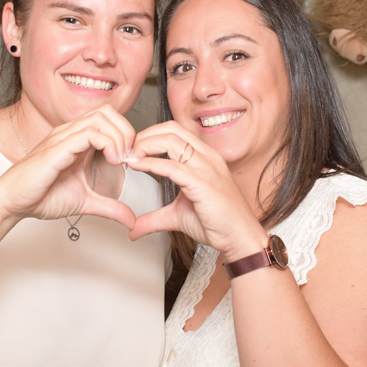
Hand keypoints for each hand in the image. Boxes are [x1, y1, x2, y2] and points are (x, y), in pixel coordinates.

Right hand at [0, 105, 137, 229]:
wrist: (13, 202)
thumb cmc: (42, 196)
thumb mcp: (86, 202)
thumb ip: (110, 207)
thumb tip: (132, 220)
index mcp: (78, 140)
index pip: (109, 118)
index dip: (126, 134)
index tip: (131, 160)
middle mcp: (70, 134)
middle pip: (108, 112)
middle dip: (126, 132)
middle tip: (129, 158)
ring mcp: (62, 138)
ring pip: (100, 118)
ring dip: (118, 137)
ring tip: (120, 160)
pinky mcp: (56, 149)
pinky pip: (87, 134)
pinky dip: (107, 144)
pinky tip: (111, 162)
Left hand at [125, 121, 265, 258]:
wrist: (240, 237)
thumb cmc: (218, 223)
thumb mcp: (178, 216)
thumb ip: (154, 218)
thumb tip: (133, 229)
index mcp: (204, 157)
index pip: (174, 131)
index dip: (150, 136)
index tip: (132, 151)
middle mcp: (206, 156)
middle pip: (170, 129)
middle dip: (143, 136)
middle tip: (126, 152)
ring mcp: (206, 167)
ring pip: (170, 140)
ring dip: (144, 145)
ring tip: (129, 158)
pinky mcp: (202, 182)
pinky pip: (171, 165)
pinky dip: (150, 163)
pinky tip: (135, 166)